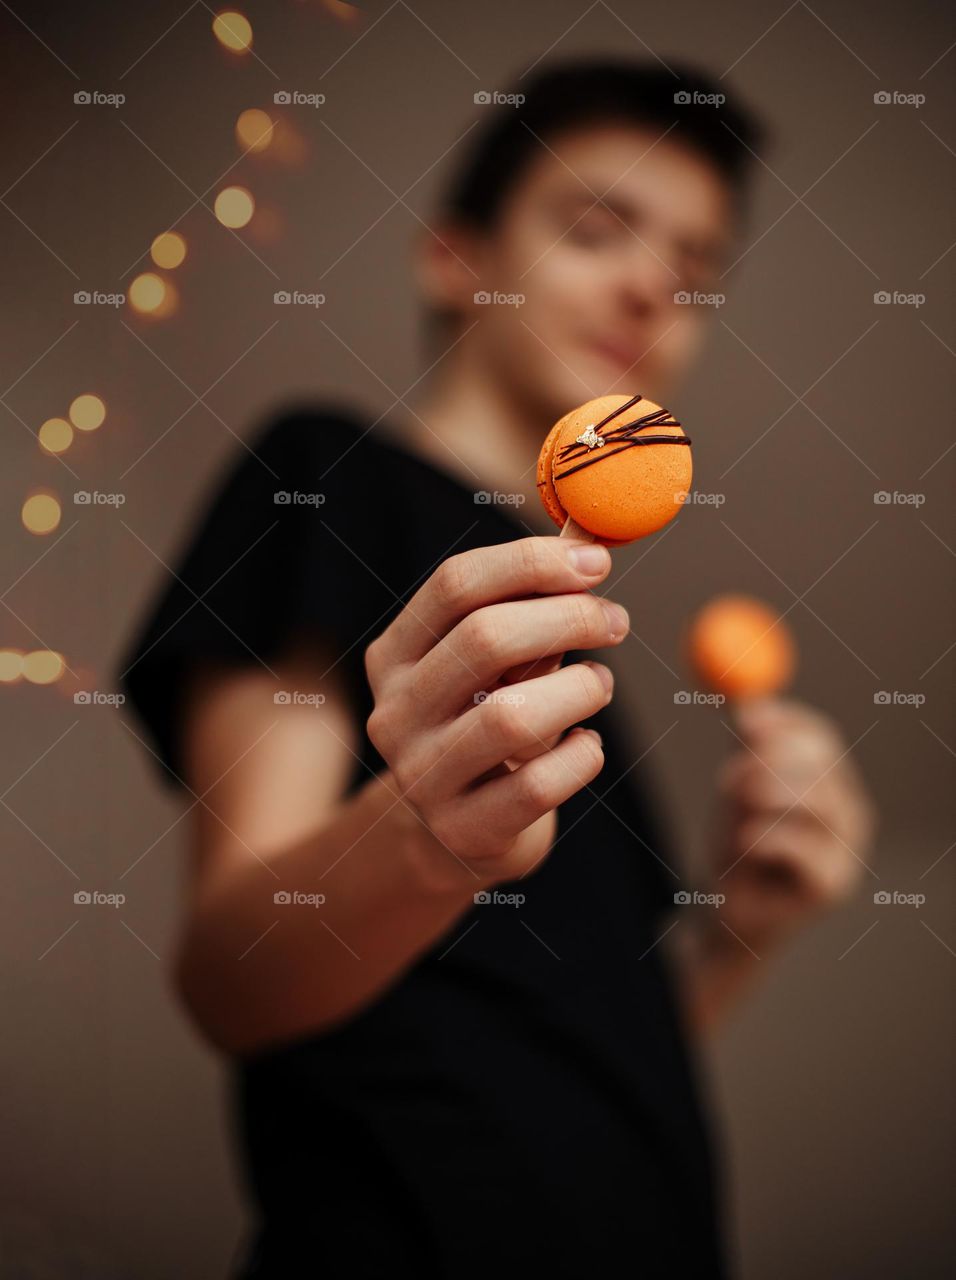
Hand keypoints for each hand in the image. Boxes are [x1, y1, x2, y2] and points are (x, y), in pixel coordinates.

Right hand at [364, 537, 628, 885]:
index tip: (595, 561)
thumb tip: (591, 539)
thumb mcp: (497, 664)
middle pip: (485, 638)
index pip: (455, 584)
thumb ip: (531, 606)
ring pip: (512, 715)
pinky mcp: (464, 831)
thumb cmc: (490, 722)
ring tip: (598, 685)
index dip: (531, 562)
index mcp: (395, 656)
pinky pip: (539, 785)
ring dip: (579, 689)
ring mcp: (423, 777)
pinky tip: (586, 745)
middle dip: (567, 618)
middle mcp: (396, 713)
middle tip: (613, 619)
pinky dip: (581, 757)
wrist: (462, 832)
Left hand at [709, 697, 875, 953]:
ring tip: (734, 822)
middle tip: (730, 775)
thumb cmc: (737, 845)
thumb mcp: (737, 788)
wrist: (729, 911)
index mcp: (829, 780)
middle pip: (822, 762)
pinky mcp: (833, 883)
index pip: (818, 736)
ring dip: (762, 799)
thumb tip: (745, 704)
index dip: (781, 722)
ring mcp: (847, 847)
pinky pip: (798, 845)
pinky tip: (744, 850)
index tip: (742, 719)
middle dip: (769, 760)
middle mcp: (848, 809)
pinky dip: (761, 839)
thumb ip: (746, 747)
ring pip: (814, 799)